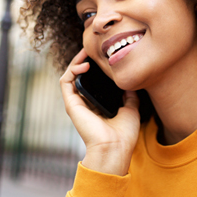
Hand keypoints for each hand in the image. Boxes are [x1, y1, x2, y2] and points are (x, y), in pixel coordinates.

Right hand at [60, 48, 140, 175]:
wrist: (115, 148)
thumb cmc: (124, 134)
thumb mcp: (131, 108)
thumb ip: (130, 95)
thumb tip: (132, 82)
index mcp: (97, 104)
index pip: (93, 81)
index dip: (96, 67)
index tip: (105, 55)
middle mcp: (85, 103)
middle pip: (80, 76)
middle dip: (85, 60)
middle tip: (95, 48)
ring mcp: (76, 103)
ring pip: (70, 76)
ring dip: (76, 61)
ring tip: (87, 52)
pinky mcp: (71, 104)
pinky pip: (65, 82)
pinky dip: (72, 69)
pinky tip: (84, 64)